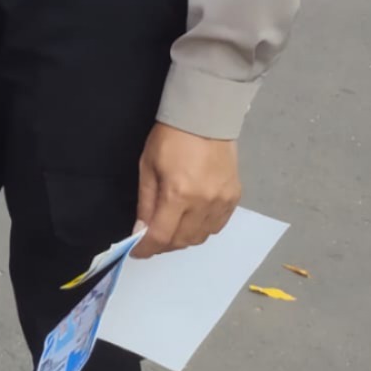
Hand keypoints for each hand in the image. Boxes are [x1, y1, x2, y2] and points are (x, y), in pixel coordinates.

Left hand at [132, 123, 241, 257]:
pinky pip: (217, 226)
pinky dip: (202, 229)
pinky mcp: (234, 199)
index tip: (136, 252)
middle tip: (152, 237)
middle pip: (182, 241)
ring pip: (201, 237)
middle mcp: (203, 204)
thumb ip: (146, 202)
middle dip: (164, 244)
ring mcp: (222, 203)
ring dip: (183, 238)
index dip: (147, 248)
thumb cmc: (169, 138)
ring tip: (171, 228)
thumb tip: (140, 231)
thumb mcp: (148, 166)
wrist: (205, 119)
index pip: (161, 235)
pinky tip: (192, 219)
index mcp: (178, 194)